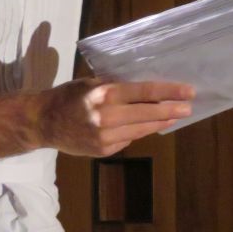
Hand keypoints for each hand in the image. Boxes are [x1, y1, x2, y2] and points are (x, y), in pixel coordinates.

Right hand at [34, 77, 194, 156]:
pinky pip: (129, 139)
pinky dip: (140, 131)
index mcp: (104, 94)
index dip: (168, 91)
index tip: (187, 90)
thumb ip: (114, 86)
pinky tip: (149, 126)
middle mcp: (107, 117)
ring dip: (159, 122)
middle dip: (171, 109)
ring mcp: (106, 136)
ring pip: (141, 129)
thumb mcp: (90, 83)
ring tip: (174, 116)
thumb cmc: (67, 96)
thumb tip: (144, 88)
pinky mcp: (104, 150)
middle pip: (147, 113)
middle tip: (189, 107)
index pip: (143, 92)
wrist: (43, 122)